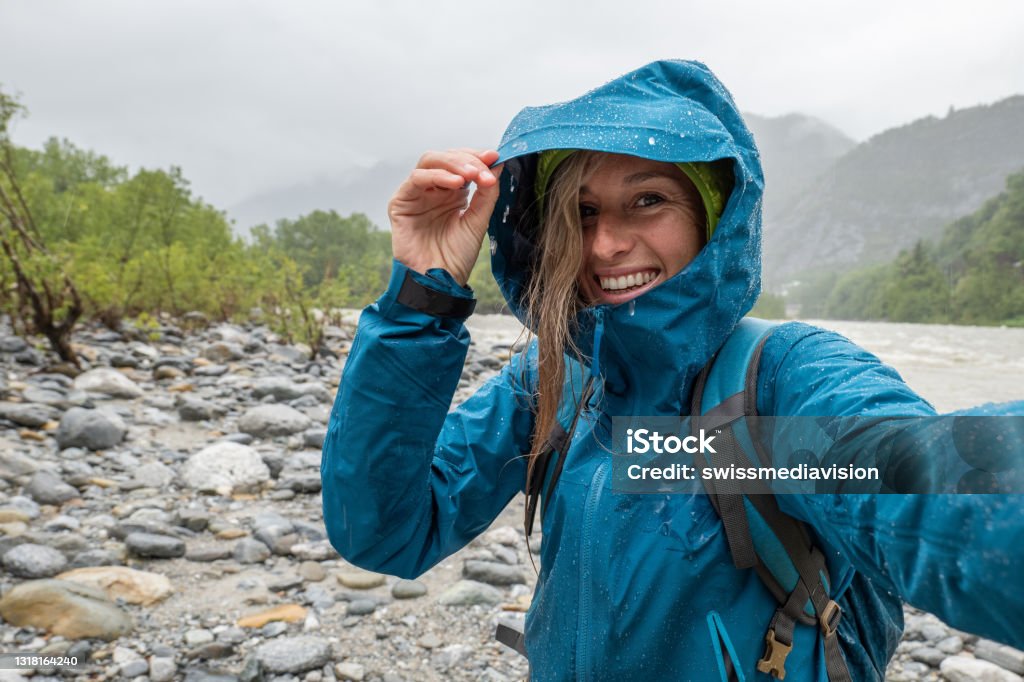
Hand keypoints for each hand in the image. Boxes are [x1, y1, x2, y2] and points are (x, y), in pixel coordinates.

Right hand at [388, 149, 502, 285]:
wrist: (439, 282)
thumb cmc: (456, 257)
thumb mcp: (478, 220)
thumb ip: (487, 193)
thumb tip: (497, 163)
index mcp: (452, 193)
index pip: (462, 163)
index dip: (477, 157)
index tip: (495, 157)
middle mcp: (433, 190)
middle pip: (446, 158)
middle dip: (468, 160)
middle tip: (485, 170)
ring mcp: (416, 194)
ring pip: (430, 161)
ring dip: (454, 164)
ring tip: (473, 175)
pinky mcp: (400, 203)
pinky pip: (416, 179)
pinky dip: (437, 176)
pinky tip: (456, 183)